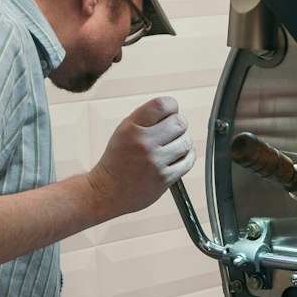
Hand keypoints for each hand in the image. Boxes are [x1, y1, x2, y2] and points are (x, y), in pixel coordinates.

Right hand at [86, 97, 194, 218]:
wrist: (108, 191)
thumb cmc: (117, 160)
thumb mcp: (123, 131)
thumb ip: (146, 119)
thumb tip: (174, 111)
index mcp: (131, 128)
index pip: (162, 105)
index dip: (171, 106)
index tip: (170, 112)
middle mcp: (143, 144)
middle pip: (179, 123)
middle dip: (178, 125)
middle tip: (171, 131)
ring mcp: (155, 162)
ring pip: (186, 142)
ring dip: (182, 142)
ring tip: (172, 146)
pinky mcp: (164, 178)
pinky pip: (188, 161)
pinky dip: (186, 156)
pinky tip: (177, 157)